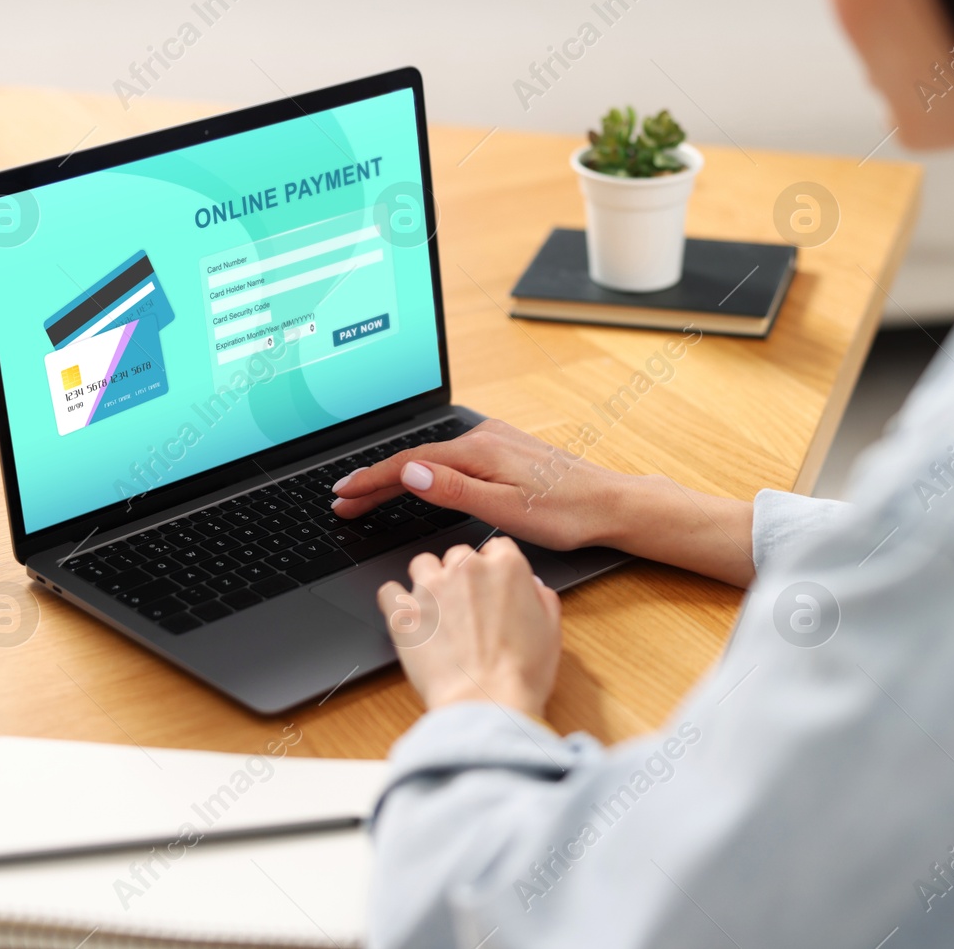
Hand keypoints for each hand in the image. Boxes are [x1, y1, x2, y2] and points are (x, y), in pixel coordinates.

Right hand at [332, 419, 633, 551]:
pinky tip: (418, 479)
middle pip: (417, 459)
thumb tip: (410, 471)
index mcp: (479, 452)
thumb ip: (454, 490)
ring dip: (399, 475)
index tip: (343, 495)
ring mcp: (496, 442)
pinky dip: (426, 469)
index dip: (372, 481)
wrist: (610, 504)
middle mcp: (485, 439)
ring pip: (433, 458)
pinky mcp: (506, 449)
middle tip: (344, 502)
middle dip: (377, 481)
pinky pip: (453, 458)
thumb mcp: (506, 509)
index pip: (409, 463)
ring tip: (369, 494)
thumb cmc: (565, 514)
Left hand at [378, 537, 560, 718]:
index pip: (497, 547)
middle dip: (463, 575)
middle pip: (459, 555)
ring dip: (429, 580)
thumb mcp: (552, 630)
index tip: (493, 585)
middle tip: (467, 607)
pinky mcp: (404, 612)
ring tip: (436, 609)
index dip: (496, 567)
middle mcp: (467, 568)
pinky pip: (389, 591)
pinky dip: (396, 602)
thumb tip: (532, 586)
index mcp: (506, 567)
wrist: (486, 701)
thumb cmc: (521, 673)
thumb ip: (542, 597)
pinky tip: (407, 617)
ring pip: (423, 564)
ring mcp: (431, 588)